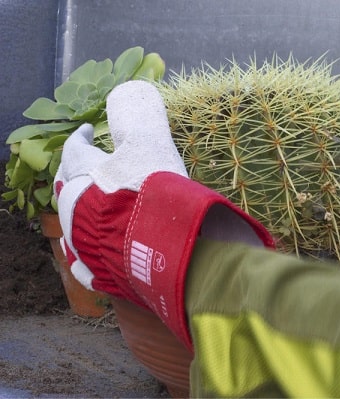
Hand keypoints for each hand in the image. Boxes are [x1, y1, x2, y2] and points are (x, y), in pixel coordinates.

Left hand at [55, 80, 272, 348]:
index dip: (80, 137)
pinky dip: (87, 253)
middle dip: (76, 172)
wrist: (166, 248)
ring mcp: (82, 244)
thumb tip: (135, 91)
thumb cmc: (155, 191)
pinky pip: (83, 264)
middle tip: (86, 166)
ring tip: (91, 206)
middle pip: (66, 186)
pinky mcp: (97, 272)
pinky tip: (94, 252)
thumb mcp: (151, 144)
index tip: (87, 130)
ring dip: (79, 210)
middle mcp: (74, 208)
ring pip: (70, 224)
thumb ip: (141, 116)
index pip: (73, 148)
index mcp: (84, 174)